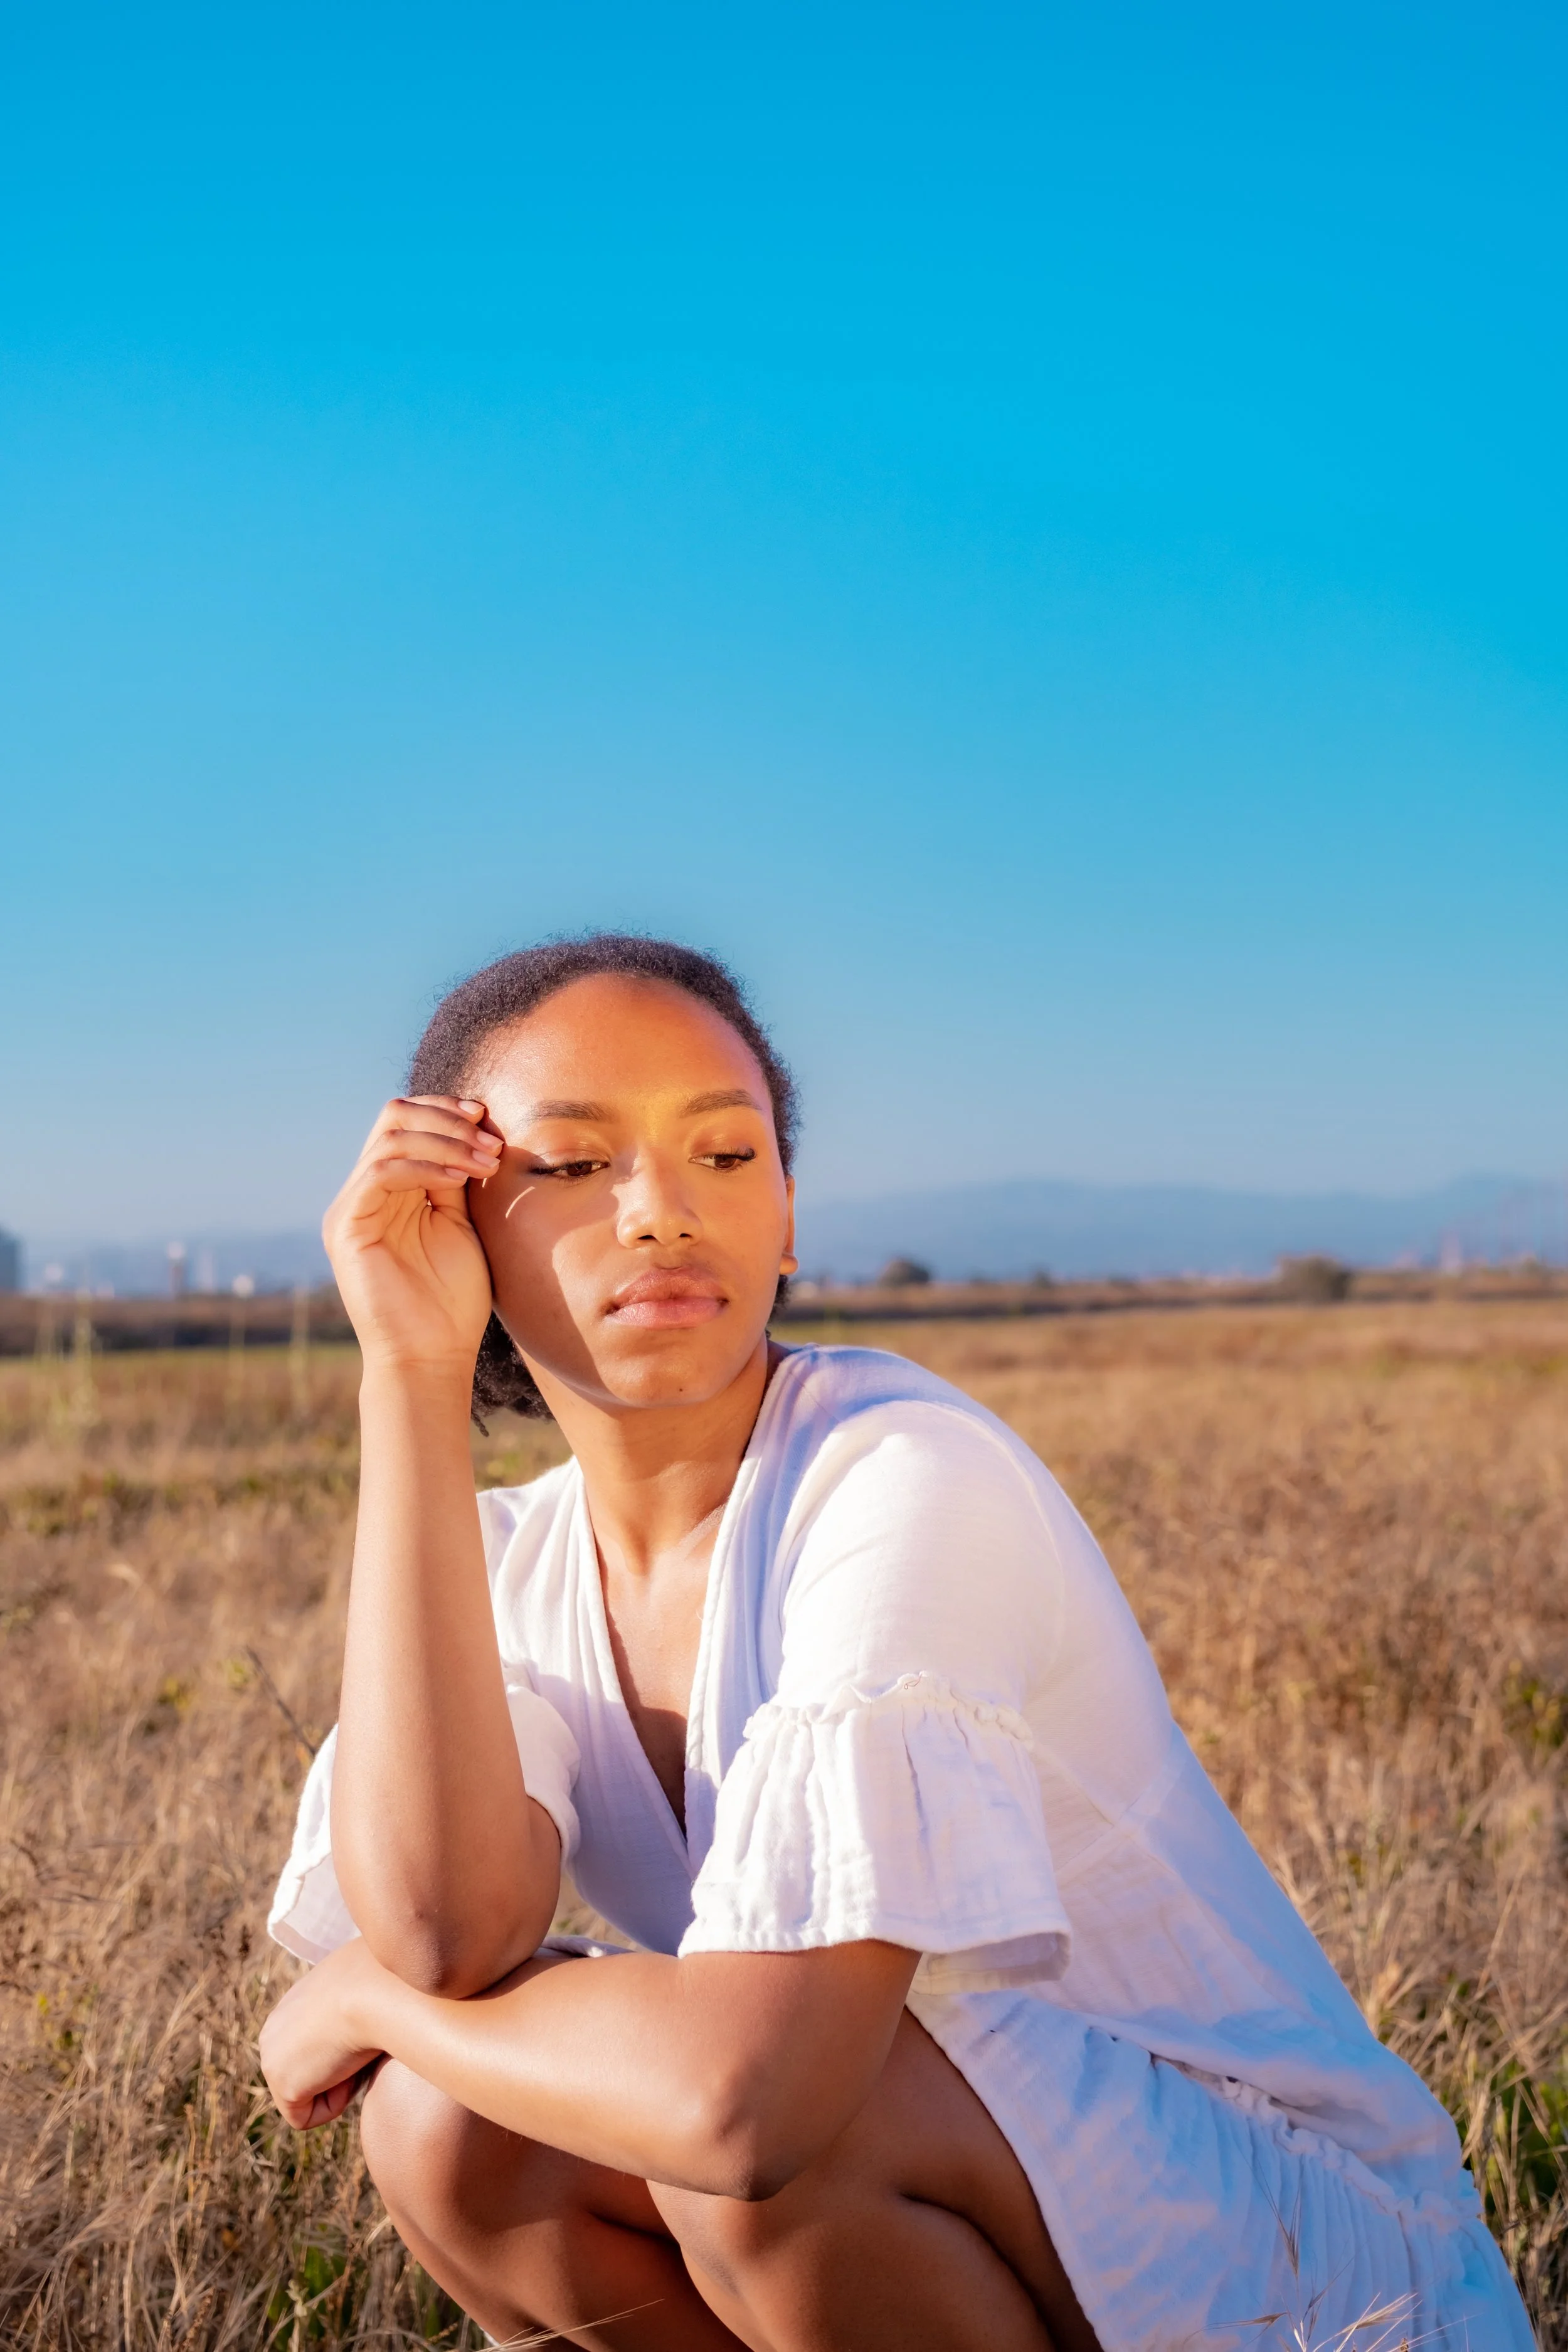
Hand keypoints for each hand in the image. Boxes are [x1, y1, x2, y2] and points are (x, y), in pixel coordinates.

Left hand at [259, 1938, 390, 2129]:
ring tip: (358, 2052)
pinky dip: (336, 2102)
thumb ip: (353, 2002)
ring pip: (311, 2095)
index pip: (314, 2046)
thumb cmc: (386, 1979)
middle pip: (310, 2073)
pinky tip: (349, 2069)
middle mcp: (272, 2032)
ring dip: (341, 2083)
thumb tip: (382, 2004)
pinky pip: (308, 2116)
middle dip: (340, 2069)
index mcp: (290, 2007)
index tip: (368, 2029)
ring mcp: (272, 2058)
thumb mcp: (365, 1983)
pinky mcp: (282, 2085)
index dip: (347, 2048)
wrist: (378, 1992)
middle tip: (364, 2044)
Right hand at [324, 1096, 502, 1371]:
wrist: (431, 1356)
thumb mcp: (459, 1223)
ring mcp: (351, 1209)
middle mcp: (364, 1194)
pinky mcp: (347, 1227)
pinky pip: (382, 1171)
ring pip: (389, 1138)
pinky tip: (461, 1177)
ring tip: (486, 1161)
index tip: (489, 1119)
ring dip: (446, 1141)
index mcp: (388, 1191)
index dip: (446, 1112)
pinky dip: (427, 1165)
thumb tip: (472, 1128)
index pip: (405, 1123)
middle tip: (490, 1140)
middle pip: (393, 1118)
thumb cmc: (451, 1300)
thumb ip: (454, 1177)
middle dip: (447, 1119)